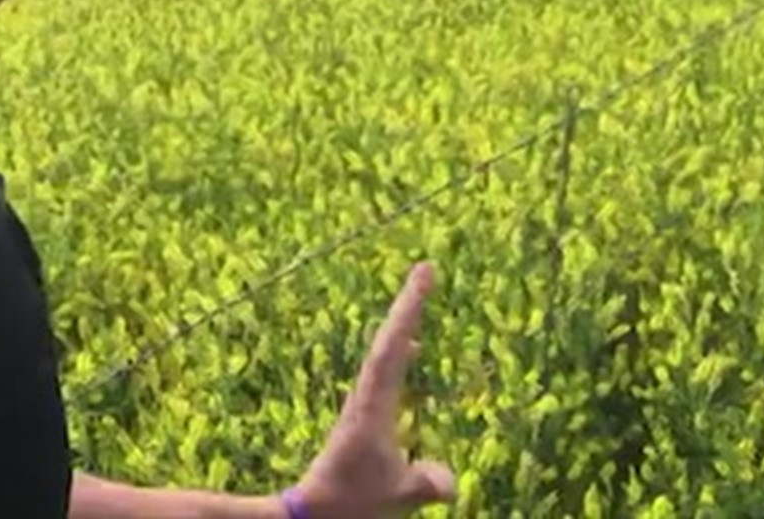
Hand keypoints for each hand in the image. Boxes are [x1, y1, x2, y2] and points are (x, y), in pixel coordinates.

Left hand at [290, 262, 455, 517]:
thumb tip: (450, 481)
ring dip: (402, 323)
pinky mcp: (364, 415)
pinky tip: (408, 350)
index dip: (410, 309)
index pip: (393, 348)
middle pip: (388, 339)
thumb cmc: (351, 503)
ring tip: (418, 296)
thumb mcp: (394, 495)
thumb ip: (423, 484)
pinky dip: (398, 350)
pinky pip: (384, 371)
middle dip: (408, 304)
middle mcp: (365, 396)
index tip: (424, 273)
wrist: (313, 512)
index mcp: (372, 406)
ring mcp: (363, 403)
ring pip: (383, 352)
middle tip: (426, 269)